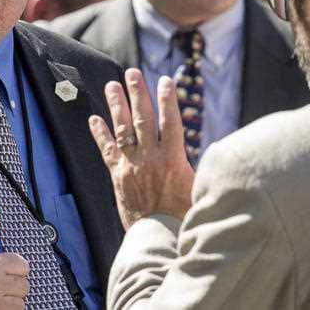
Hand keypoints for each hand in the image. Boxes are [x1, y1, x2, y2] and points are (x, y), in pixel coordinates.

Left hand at [89, 69, 193, 229]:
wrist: (159, 237)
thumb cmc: (184, 215)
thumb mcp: (200, 188)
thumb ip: (200, 166)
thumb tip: (215, 152)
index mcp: (173, 160)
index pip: (171, 122)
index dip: (168, 100)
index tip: (165, 81)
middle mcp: (150, 158)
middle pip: (143, 119)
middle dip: (138, 93)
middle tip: (132, 73)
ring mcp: (131, 165)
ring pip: (122, 129)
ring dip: (117, 105)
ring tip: (112, 85)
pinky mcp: (118, 176)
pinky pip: (107, 150)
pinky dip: (100, 133)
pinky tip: (94, 118)